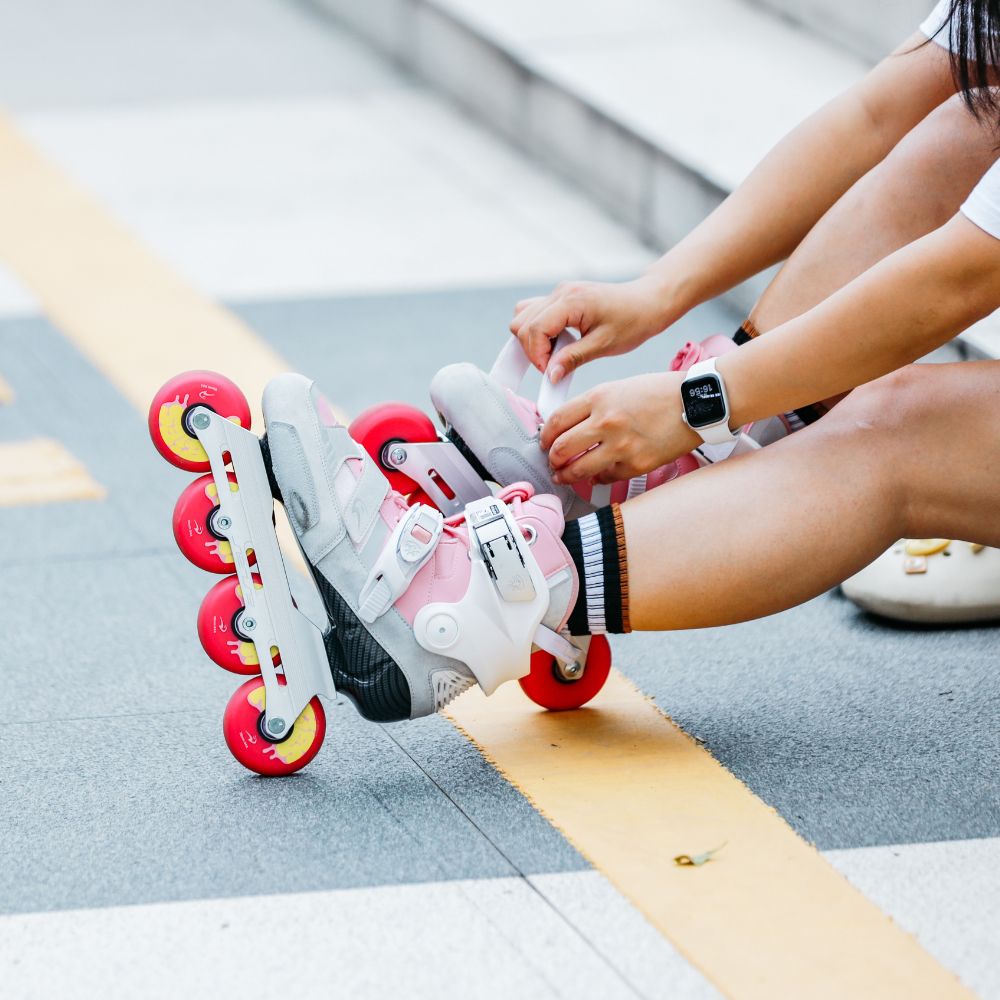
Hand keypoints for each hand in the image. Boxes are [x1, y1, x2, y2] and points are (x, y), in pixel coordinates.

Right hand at [510, 275, 672, 382]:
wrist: (648, 302)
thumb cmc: (633, 321)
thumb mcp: (604, 345)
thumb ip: (573, 359)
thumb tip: (549, 375)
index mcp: (571, 301)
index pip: (533, 329)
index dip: (537, 355)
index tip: (551, 372)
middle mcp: (560, 292)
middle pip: (522, 323)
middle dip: (532, 350)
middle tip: (554, 366)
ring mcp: (559, 292)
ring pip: (523, 316)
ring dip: (532, 340)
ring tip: (555, 354)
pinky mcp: (561, 297)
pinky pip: (534, 312)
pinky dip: (537, 330)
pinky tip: (556, 342)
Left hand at [540, 372, 700, 484]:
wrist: (696, 403)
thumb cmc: (661, 393)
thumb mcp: (619, 388)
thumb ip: (592, 406)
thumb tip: (569, 425)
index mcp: (599, 398)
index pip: (556, 421)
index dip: (545, 435)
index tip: (545, 441)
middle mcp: (606, 422)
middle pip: (560, 448)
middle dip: (551, 458)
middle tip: (552, 461)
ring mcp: (621, 446)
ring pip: (578, 469)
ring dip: (566, 475)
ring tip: (564, 476)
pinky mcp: (635, 464)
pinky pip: (605, 477)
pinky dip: (597, 478)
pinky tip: (596, 474)